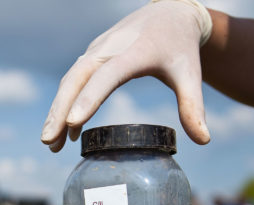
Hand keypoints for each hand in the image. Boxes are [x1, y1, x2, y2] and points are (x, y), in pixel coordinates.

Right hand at [41, 0, 211, 151]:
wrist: (170, 13)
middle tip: (49, 142)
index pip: (107, 76)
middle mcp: (109, 49)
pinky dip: (65, 103)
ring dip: (57, 110)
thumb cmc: (180, 46)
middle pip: (76, 79)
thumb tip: (203, 140)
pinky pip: (73, 80)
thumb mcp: (190, 74)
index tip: (73, 123)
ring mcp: (97, 51)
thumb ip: (193, 106)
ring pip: (69, 81)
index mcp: (134, 52)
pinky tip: (67, 130)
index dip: (90, 98)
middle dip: (60, 110)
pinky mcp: (92, 56)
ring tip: (51, 144)